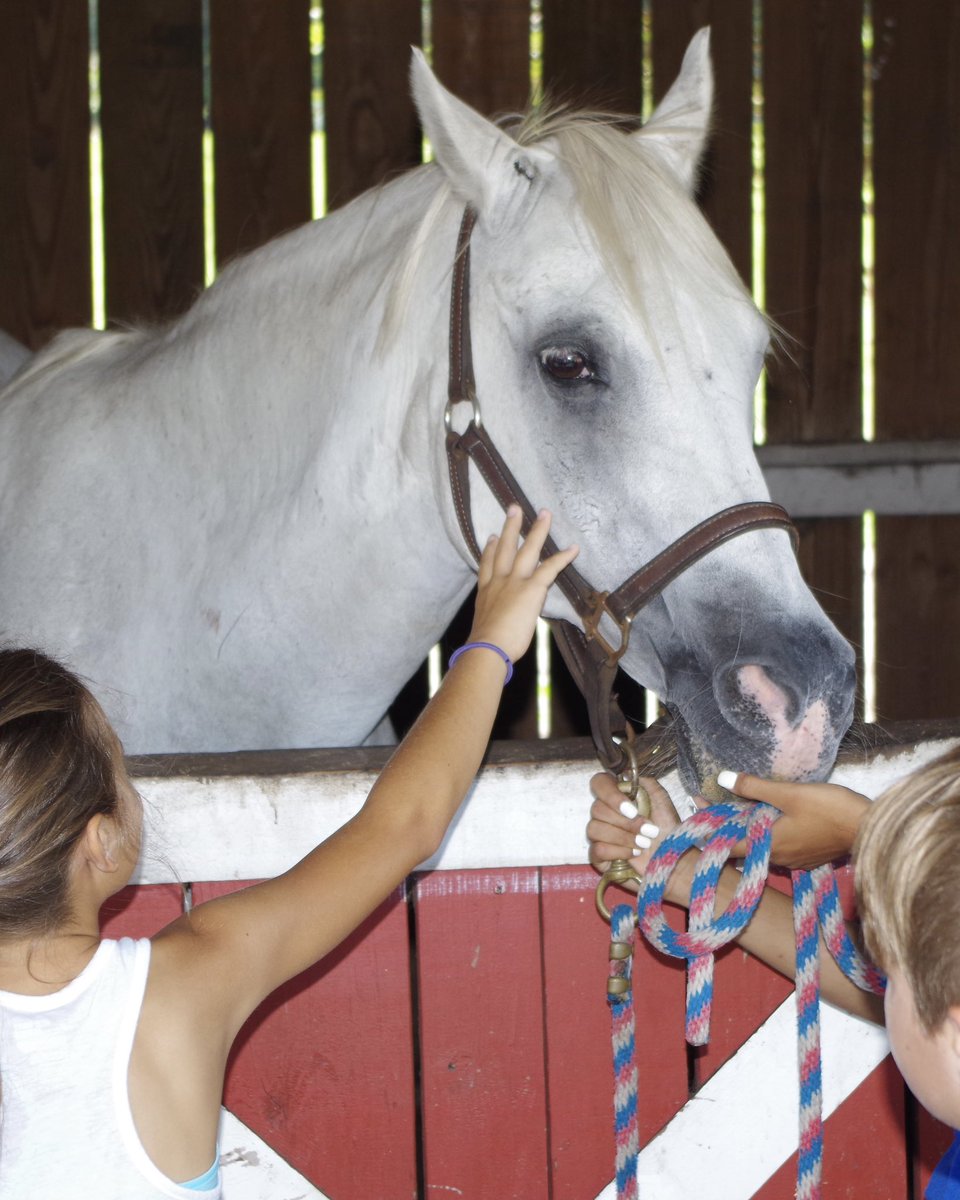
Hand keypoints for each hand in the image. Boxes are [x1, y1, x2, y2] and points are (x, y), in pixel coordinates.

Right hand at [468, 506, 578, 663]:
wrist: (487, 647)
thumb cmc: (485, 646)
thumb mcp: (486, 626)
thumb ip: (495, 618)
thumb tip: (499, 627)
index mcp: (485, 592)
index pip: (487, 565)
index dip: (490, 549)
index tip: (493, 537)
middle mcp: (498, 581)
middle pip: (505, 548)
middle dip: (510, 527)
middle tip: (514, 508)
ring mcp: (515, 582)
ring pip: (527, 549)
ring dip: (537, 530)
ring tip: (545, 513)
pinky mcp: (532, 588)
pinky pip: (550, 568)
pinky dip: (563, 557)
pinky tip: (574, 548)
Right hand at [587, 772, 695, 904]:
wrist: (672, 860)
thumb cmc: (667, 830)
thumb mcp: (662, 801)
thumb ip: (646, 783)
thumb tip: (626, 776)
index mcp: (618, 798)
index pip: (599, 783)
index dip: (611, 795)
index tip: (632, 810)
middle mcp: (605, 814)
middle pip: (596, 809)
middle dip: (626, 823)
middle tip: (648, 831)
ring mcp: (600, 835)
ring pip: (594, 829)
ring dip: (623, 837)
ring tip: (644, 844)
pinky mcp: (599, 857)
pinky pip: (597, 849)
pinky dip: (618, 851)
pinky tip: (633, 854)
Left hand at [719, 771, 869, 869]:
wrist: (869, 828)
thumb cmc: (828, 809)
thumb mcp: (788, 793)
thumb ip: (754, 787)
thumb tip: (723, 778)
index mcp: (768, 845)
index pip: (728, 845)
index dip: (708, 832)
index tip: (695, 819)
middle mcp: (777, 858)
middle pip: (743, 844)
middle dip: (725, 825)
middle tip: (710, 805)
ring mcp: (794, 860)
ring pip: (761, 845)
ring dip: (747, 828)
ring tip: (734, 808)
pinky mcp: (808, 856)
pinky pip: (778, 845)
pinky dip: (767, 832)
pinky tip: (767, 817)